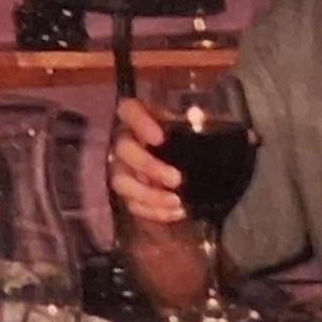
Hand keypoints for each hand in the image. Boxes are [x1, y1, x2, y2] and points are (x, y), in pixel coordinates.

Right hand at [108, 96, 186, 223]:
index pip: (128, 110)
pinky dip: (154, 212)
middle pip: (124, 150)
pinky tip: (177, 212)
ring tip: (176, 202)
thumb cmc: (193, 139)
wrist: (197, 165)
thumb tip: (197, 115)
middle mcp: (127, 141)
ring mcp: (124, 168)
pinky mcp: (130, 192)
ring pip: (122, 182)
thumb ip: (197, 120)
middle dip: (149, 167)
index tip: (159, 138)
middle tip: (176, 179)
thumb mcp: (199, 127)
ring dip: (149, 195)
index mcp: (142, 118)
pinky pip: (132, 204)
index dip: (139, 123)